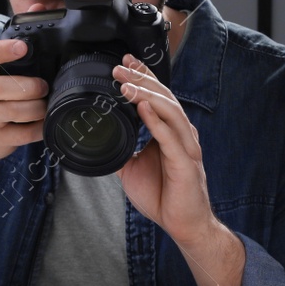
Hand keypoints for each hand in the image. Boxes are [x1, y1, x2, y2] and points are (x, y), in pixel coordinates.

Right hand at [0, 39, 47, 164]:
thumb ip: (9, 67)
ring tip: (44, 105)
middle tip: (43, 87)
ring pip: (13, 111)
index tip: (23, 47)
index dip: (2, 50)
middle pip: (0, 87)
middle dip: (29, 86)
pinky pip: (24, 134)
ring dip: (37, 107)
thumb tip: (45, 57)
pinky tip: (44, 122)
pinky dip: (40, 127)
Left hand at [114, 55, 214, 245]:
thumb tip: (98, 138)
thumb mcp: (132, 167)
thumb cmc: (163, 195)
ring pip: (169, 110)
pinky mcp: (185, 162)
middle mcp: (181, 133)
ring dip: (146, 95)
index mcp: (170, 131)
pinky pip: (170, 137)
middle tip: (119, 67)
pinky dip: (156, 120)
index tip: (125, 61)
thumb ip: (121, 148)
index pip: (157, 96)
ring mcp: (186, 146)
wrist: (183, 224)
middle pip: (163, 97)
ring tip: (125, 84)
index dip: (143, 77)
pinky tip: (143, 108)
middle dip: (141, 79)